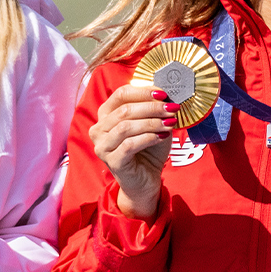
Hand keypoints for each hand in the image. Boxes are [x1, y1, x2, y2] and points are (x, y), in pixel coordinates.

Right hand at [92, 84, 176, 219]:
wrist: (146, 180)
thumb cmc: (148, 149)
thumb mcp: (152, 124)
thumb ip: (154, 109)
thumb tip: (166, 95)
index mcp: (106, 114)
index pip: (121, 94)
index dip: (143, 91)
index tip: (163, 93)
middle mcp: (98, 129)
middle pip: (124, 110)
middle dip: (151, 107)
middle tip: (172, 108)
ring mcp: (102, 146)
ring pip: (125, 127)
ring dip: (151, 122)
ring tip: (170, 123)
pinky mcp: (112, 161)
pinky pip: (129, 144)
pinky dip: (148, 137)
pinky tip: (162, 136)